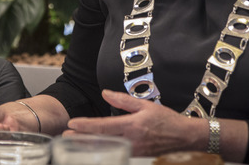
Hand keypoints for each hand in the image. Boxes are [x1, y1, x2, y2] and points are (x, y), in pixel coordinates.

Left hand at [65, 90, 206, 156]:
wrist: (184, 137)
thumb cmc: (166, 120)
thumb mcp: (145, 105)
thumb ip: (123, 100)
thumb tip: (105, 93)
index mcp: (132, 126)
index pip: (103, 126)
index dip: (86, 126)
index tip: (72, 124)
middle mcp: (131, 140)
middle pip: (101, 140)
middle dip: (81, 139)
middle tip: (65, 136)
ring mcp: (133, 150)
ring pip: (107, 148)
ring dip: (90, 145)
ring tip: (75, 142)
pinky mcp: (136, 155)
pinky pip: (116, 152)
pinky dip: (103, 149)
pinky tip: (94, 147)